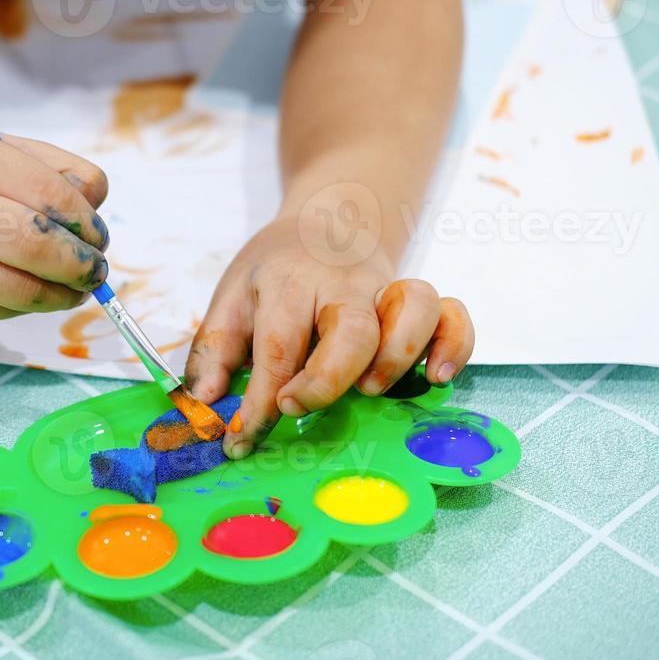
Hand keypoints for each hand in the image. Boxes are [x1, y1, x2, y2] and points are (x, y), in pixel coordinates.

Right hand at [0, 128, 110, 322]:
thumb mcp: (7, 154)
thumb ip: (61, 173)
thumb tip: (95, 210)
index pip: (46, 194)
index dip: (85, 223)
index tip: (98, 237)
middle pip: (32, 245)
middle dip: (78, 265)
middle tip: (95, 271)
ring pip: (19, 291)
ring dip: (61, 295)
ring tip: (73, 288)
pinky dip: (25, 305)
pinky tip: (26, 289)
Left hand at [184, 218, 473, 458]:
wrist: (326, 219)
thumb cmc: (275, 272)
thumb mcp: (231, 297)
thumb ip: (215, 348)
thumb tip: (203, 402)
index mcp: (288, 284)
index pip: (276, 346)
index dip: (260, 402)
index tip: (243, 440)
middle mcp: (342, 284)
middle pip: (350, 328)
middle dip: (327, 378)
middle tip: (298, 407)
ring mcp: (387, 289)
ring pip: (413, 308)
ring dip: (398, 354)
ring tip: (371, 390)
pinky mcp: (418, 300)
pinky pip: (453, 314)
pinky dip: (454, 344)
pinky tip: (435, 378)